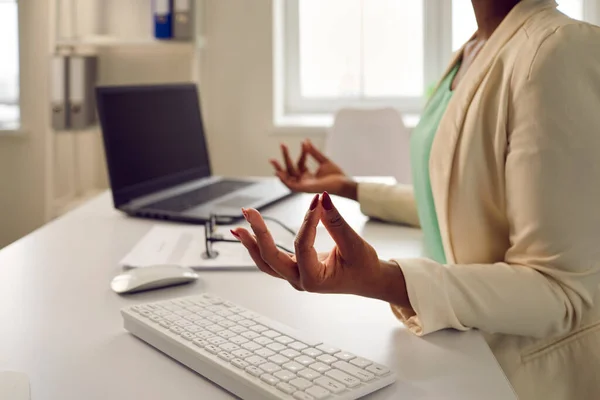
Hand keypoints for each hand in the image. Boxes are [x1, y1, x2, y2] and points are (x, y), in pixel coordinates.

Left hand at [231, 192, 409, 306]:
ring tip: (238, 227)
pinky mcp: (294, 268)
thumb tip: (322, 198)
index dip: (308, 221)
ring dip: (251, 243)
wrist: (368, 280)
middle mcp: (300, 281)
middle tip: (249, 212)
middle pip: (270, 258)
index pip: (302, 246)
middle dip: (258, 234)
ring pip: (265, 262)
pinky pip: (271, 259)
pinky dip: (259, 245)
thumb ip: (336, 221)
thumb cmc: (364, 266)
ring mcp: (294, 276)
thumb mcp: (354, 243)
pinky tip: (248, 233)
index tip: (316, 201)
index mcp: (315, 280)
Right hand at [270, 140, 356, 199]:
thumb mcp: (323, 160)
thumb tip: (305, 141)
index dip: (301, 153)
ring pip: (288, 177)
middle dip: (285, 158)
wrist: (344, 183)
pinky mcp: (305, 189)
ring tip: (273, 160)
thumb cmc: (336, 175)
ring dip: (279, 169)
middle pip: (291, 169)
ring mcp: (304, 185)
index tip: (304, 144)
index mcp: (308, 175)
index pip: (300, 163)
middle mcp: (304, 181)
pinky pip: (291, 186)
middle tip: (281, 144)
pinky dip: (284, 180)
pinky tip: (278, 173)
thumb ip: (313, 152)